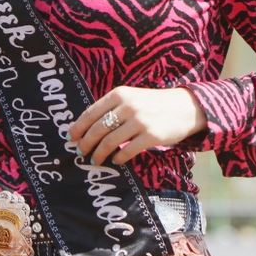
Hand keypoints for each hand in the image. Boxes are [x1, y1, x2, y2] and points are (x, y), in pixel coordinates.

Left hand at [68, 86, 206, 166]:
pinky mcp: (151, 135)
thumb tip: (85, 128)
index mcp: (119, 94)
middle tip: (80, 152)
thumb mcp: (131, 98)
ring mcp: (140, 120)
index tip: (71, 138)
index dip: (78, 127)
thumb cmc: (152, 104)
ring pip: (110, 142)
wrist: (184, 107)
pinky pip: (127, 151)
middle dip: (86, 143)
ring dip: (99, 154)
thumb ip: (111, 109)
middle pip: (98, 129)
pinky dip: (118, 158)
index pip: (91, 112)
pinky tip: (116, 161)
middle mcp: (127, 106)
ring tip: (95, 160)